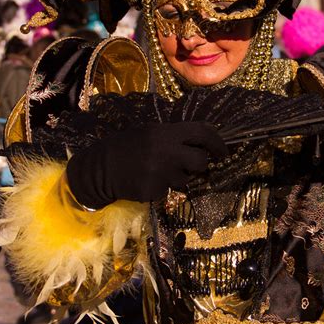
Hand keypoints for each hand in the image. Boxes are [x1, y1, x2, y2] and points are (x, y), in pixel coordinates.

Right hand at [66, 121, 226, 209]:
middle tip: (190, 164)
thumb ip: (176, 135)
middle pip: (201, 161)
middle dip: (200, 164)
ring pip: (186, 179)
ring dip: (179, 177)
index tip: (223, 151)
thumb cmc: (127, 146)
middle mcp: (166, 152)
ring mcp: (161, 174)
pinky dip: (163, 188)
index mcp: (165, 133)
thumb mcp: (150, 132)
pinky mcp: (155, 192)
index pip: (202, 133)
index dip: (217, 142)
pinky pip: (169, 191)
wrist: (100, 169)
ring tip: (158, 171)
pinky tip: (148, 180)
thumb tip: (205, 137)